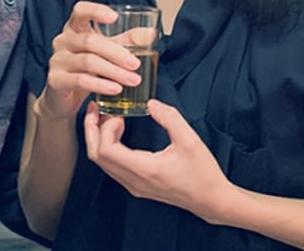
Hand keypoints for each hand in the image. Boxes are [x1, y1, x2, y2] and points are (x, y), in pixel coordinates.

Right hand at [36, 2, 141, 121]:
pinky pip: (80, 80)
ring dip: (114, 71)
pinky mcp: (56, 80)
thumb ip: (126, 41)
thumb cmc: (85, 70)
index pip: (80, 11)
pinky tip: (116, 89)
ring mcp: (57, 60)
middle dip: (117, 53)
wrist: (63, 98)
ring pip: (88, 61)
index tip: (114, 17)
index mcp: (74, 28)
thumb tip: (151, 33)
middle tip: (136, 64)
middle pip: (90, 41)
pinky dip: (101, 85)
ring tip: (133, 79)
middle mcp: (63, 41)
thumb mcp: (105, 52)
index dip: (96, 11)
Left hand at [84, 99, 234, 222]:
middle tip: (97, 109)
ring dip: (99, 138)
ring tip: (109, 117)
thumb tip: (151, 102)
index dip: (105, 128)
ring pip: (102, 163)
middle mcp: (134, 181)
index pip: (105, 150)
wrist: (211, 200)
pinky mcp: (137, 186)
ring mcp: (133, 186)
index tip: (119, 114)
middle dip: (92, 130)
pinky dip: (108, 147)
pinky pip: (112, 167)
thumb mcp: (190, 140)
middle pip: (96, 156)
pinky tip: (119, 132)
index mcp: (144, 170)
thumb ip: (170, 118)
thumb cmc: (203, 173)